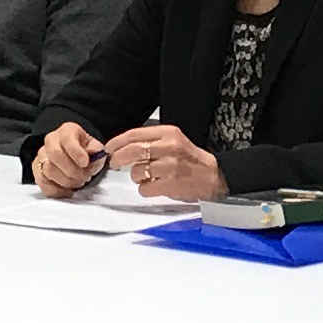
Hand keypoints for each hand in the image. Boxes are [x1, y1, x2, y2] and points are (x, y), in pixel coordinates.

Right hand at [33, 122, 103, 195]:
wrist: (75, 156)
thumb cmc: (85, 151)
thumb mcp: (95, 147)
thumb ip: (96, 150)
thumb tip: (93, 153)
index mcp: (67, 131)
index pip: (67, 139)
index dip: (76, 152)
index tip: (85, 163)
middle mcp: (51, 140)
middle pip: (55, 155)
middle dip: (72, 170)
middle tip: (85, 177)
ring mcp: (42, 155)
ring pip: (48, 170)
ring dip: (66, 181)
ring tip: (78, 182)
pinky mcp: (37, 170)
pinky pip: (42, 182)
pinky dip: (56, 190)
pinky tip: (68, 191)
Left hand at [106, 124, 226, 201]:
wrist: (213, 176)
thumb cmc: (190, 160)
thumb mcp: (173, 141)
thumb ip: (151, 141)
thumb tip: (123, 146)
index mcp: (168, 133)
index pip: (135, 134)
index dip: (117, 142)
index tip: (109, 148)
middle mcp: (169, 147)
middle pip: (132, 151)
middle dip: (118, 158)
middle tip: (114, 163)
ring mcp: (169, 167)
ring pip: (136, 172)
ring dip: (136, 176)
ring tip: (146, 176)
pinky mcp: (170, 184)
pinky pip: (144, 188)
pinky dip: (145, 189)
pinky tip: (153, 186)